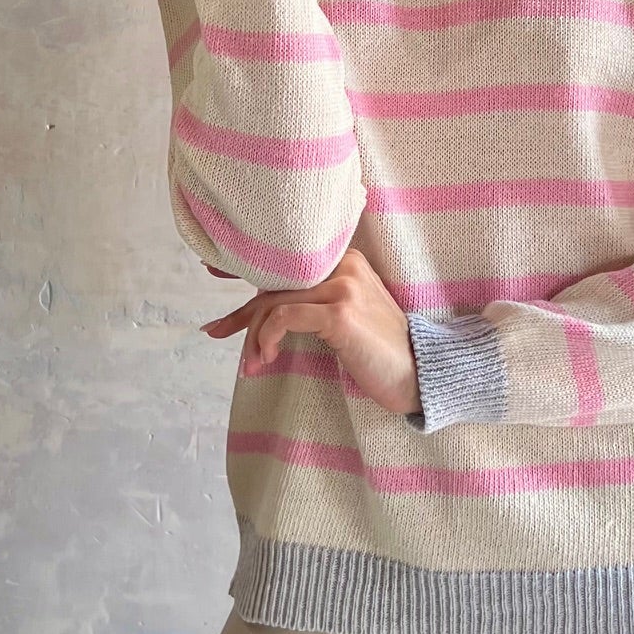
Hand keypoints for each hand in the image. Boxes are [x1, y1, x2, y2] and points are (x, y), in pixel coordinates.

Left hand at [200, 249, 422, 420]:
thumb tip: (264, 310)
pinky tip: (266, 357)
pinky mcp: (340, 313)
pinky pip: (284, 316)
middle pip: (275, 284)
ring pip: (274, 301)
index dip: (247, 274)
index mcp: (346, 259)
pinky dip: (266, 336)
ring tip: (252, 365)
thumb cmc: (380, 352)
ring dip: (253, 336)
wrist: (419, 374)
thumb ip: (314, 304)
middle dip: (242, 313)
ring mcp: (343, 287)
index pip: (287, 266)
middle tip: (216, 332)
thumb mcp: (346, 319)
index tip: (214, 279)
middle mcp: (344, 264)